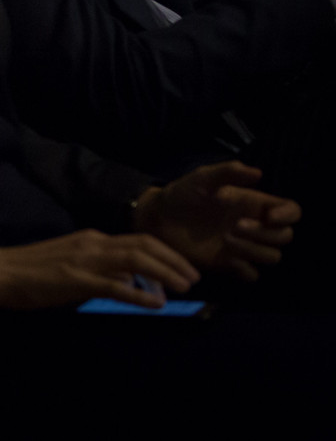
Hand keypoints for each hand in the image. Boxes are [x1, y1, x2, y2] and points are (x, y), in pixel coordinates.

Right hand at [0, 229, 198, 310]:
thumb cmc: (33, 270)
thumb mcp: (72, 261)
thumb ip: (101, 268)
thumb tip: (130, 280)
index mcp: (92, 238)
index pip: (139, 240)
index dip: (167, 253)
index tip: (185, 267)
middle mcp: (93, 243)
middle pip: (143, 245)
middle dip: (174, 260)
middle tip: (194, 277)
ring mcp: (85, 260)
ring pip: (135, 261)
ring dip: (165, 273)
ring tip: (184, 288)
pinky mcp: (77, 280)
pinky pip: (116, 287)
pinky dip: (140, 294)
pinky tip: (156, 303)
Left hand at [133, 161, 299, 281]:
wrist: (157, 219)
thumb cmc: (181, 194)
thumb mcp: (201, 178)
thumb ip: (228, 172)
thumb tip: (259, 173)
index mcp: (252, 204)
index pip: (290, 211)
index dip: (288, 215)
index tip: (270, 216)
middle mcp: (254, 226)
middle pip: (285, 236)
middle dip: (265, 233)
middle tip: (235, 226)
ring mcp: (243, 247)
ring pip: (273, 256)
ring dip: (255, 250)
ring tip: (225, 239)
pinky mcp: (230, 265)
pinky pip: (253, 275)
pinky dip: (246, 270)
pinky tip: (227, 260)